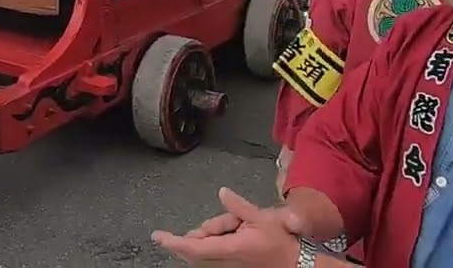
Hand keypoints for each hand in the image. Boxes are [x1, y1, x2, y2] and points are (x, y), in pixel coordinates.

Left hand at [152, 188, 305, 266]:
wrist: (294, 263)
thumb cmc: (280, 242)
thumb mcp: (262, 217)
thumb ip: (238, 206)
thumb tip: (222, 192)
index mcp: (230, 248)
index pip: (194, 247)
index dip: (174, 242)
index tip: (159, 236)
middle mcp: (225, 262)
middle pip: (195, 249)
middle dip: (198, 234)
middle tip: (224, 222)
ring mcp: (226, 267)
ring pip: (203, 253)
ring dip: (210, 237)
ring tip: (238, 226)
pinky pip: (211, 257)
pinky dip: (213, 244)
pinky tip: (235, 232)